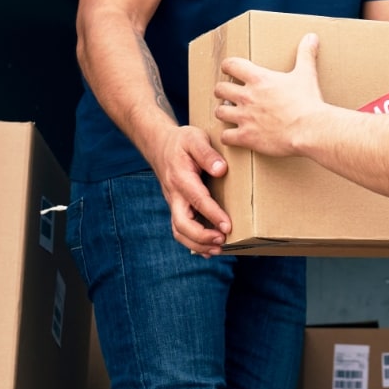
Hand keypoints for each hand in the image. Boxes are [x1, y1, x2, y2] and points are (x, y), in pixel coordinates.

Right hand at [155, 124, 230, 254]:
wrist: (160, 145)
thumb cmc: (182, 142)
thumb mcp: (195, 138)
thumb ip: (207, 153)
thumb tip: (221, 170)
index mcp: (181, 178)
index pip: (197, 200)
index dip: (212, 215)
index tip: (227, 226)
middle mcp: (175, 195)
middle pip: (181, 224)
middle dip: (201, 237)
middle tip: (222, 241)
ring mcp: (174, 203)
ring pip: (179, 231)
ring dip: (197, 244)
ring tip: (218, 250)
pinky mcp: (177, 208)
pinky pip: (181, 230)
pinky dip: (194, 243)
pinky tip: (209, 249)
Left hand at [214, 33, 324, 156]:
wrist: (310, 129)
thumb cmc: (308, 102)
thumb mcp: (306, 74)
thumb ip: (305, 54)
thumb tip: (312, 37)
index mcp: (259, 79)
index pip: (231, 65)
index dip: (228, 66)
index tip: (230, 70)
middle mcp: (247, 96)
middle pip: (220, 89)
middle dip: (222, 91)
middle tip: (229, 94)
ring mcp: (245, 117)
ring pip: (220, 112)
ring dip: (224, 112)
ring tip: (230, 114)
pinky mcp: (247, 137)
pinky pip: (226, 136)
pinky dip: (228, 136)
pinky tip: (234, 136)